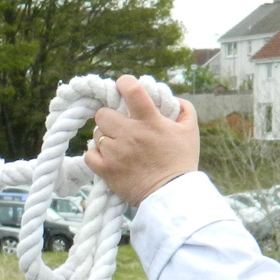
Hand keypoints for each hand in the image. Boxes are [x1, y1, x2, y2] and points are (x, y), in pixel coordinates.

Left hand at [82, 75, 200, 209]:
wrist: (171, 196)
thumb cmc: (182, 162)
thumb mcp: (190, 129)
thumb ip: (183, 108)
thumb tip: (170, 98)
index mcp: (150, 121)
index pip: (131, 90)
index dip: (124, 83)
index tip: (123, 86)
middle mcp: (129, 134)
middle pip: (103, 113)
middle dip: (110, 115)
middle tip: (118, 123)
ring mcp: (115, 153)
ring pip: (96, 133)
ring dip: (104, 135)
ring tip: (117, 142)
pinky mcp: (106, 171)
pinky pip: (89, 154)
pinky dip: (96, 153)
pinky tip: (107, 155)